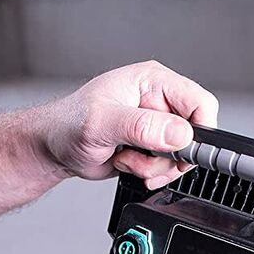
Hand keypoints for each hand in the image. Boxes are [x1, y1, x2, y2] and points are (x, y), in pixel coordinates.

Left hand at [39, 60, 219, 190]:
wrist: (54, 147)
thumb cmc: (68, 125)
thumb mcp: (103, 123)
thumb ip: (142, 126)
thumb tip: (179, 133)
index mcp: (152, 81)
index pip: (199, 101)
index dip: (199, 129)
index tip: (183, 151)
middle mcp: (158, 100)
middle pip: (193, 134)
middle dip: (169, 155)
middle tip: (142, 156)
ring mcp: (156, 125)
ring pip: (180, 156)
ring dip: (154, 167)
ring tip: (126, 157)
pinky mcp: (151, 146)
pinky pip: (167, 167)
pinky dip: (149, 173)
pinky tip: (127, 163)